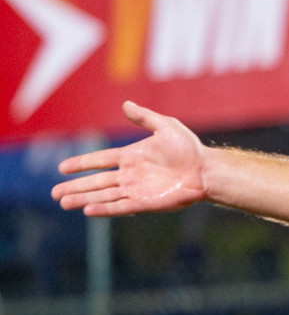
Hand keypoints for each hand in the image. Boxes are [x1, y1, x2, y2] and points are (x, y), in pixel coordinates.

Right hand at [51, 101, 209, 215]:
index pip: (100, 160)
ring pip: (104, 196)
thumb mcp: (167, 127)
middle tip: (55, 193)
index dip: (81, 164)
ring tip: (64, 203)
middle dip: (76, 187)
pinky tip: (88, 210)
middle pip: (97, 181)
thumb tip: (126, 104)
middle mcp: (131, 174)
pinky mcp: (145, 203)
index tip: (62, 168)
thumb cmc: (190, 149)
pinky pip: (121, 207)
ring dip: (84, 199)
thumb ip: (145, 118)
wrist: (207, 170)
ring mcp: (137, 189)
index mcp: (132, 156)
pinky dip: (104, 209)